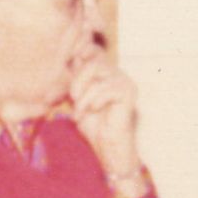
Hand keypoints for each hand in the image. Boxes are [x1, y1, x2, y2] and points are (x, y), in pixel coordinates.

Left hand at [69, 46, 141, 178]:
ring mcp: (125, 82)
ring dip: (84, 93)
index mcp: (105, 73)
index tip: (71, 66)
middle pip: (93, 59)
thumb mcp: (77, 98)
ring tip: (80, 110)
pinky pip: (106, 87)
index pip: (93, 50)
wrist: (107, 147)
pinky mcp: (129, 92)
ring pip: (97, 70)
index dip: (81, 52)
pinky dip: (95, 100)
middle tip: (72, 99)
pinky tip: (94, 110)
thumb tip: (68, 57)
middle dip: (77, 79)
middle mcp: (117, 74)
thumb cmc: (92, 125)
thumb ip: (74, 78)